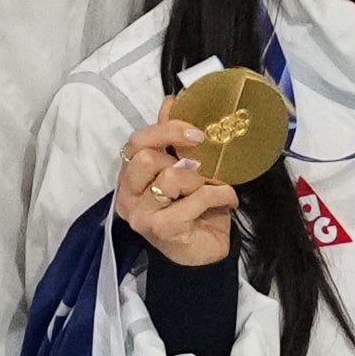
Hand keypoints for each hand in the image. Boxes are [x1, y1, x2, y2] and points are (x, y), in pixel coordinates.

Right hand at [113, 115, 234, 266]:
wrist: (205, 253)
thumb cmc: (193, 210)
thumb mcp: (185, 171)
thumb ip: (173, 141)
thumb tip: (171, 101)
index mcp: (130, 177)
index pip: (136, 143)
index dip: (166, 131)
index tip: (197, 133)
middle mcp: (127, 195)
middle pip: (146, 157)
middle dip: (182, 160)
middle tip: (202, 171)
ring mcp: (141, 214)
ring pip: (171, 176)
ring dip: (202, 181)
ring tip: (212, 190)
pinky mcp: (161, 228)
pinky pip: (195, 198)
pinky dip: (219, 196)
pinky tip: (227, 202)